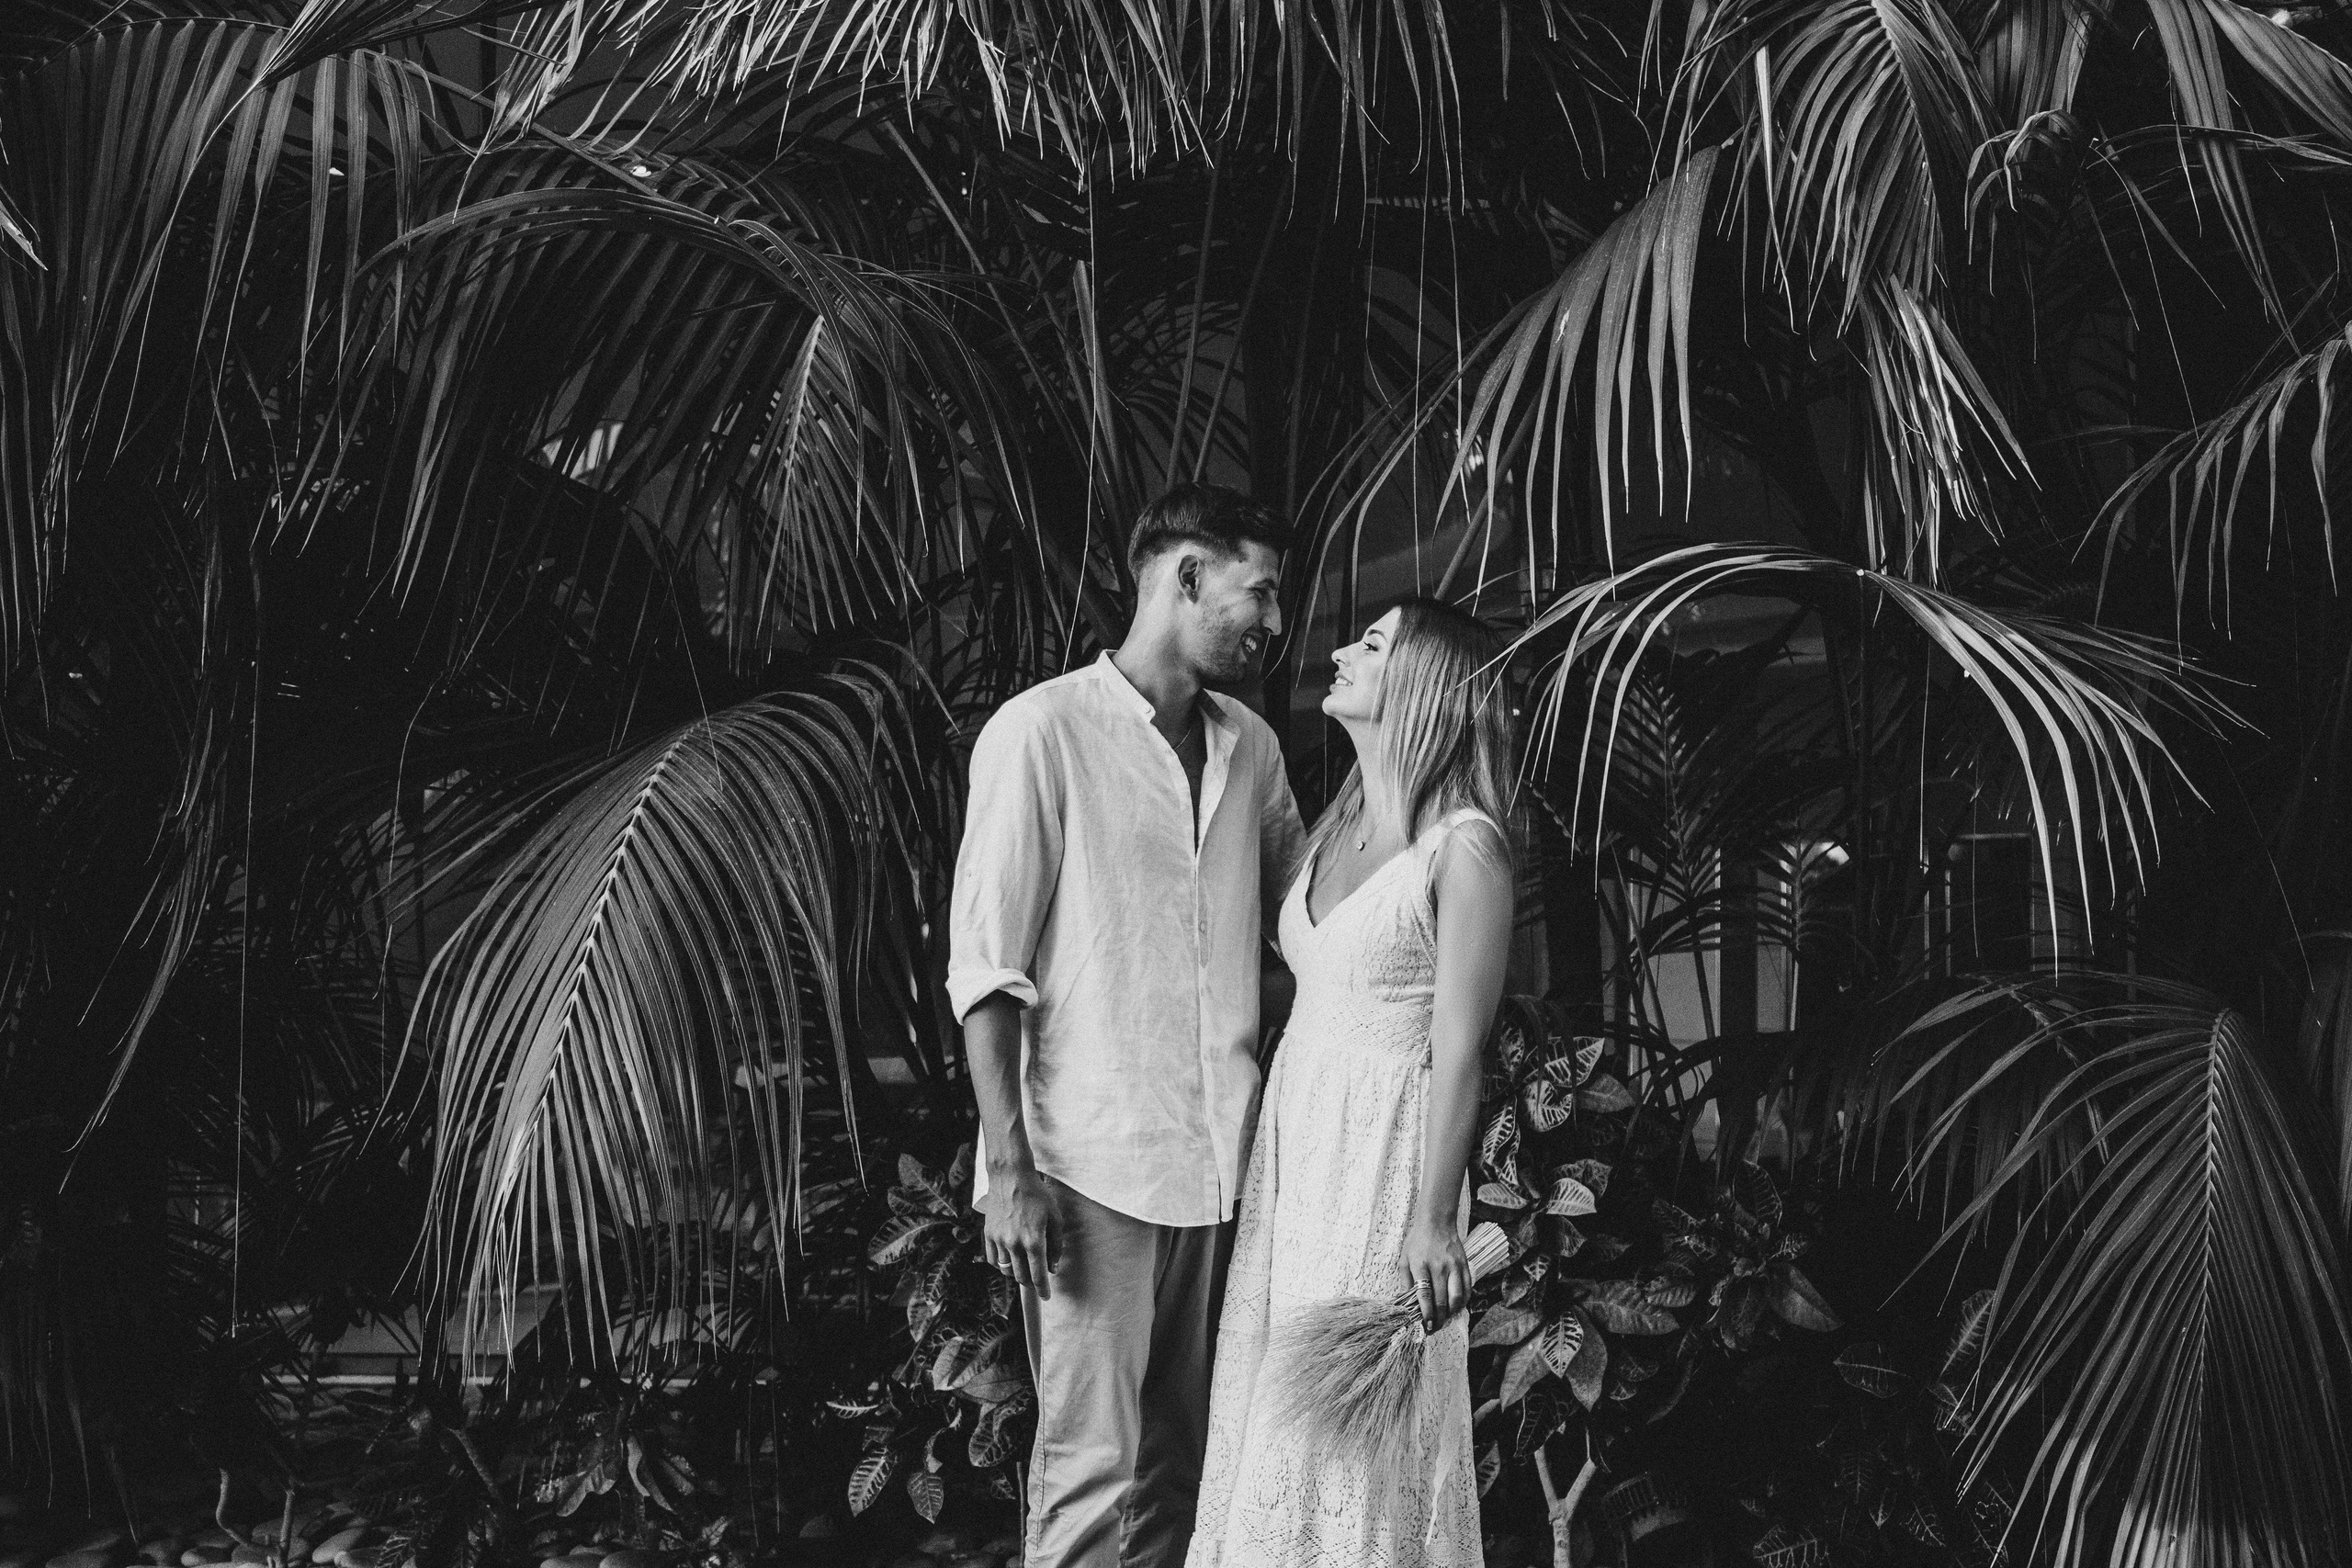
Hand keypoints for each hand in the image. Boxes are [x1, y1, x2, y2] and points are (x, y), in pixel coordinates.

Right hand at [984, 1162, 1062, 1300]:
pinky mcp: (988, 1235)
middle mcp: (1015, 1243)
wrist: (1010, 1177)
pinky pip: (993, 1260)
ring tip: (1024, 1265)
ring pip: (1007, 1271)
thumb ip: (1056, 1245)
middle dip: (1031, 1282)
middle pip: (1021, 1277)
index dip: (1043, 1289)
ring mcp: (999, 1240)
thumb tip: (1053, 1267)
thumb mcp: (1055, 1218)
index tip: (1046, 1296)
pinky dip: (1002, 1264)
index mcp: (1034, 1240)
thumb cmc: (1037, 1195)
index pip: (1038, 1275)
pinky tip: (1010, 1257)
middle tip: (1037, 1278)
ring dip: (1017, 1273)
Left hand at [1400, 1218, 1468, 1330]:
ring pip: (1457, 1297)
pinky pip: (1467, 1289)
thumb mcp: (1404, 1259)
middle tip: (1434, 1329)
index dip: (1426, 1315)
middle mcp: (1439, 1267)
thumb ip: (1405, 1282)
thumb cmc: (1418, 1241)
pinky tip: (1456, 1308)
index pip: (1425, 1296)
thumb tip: (1405, 1304)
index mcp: (1421, 1266)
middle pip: (1442, 1301)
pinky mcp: (1465, 1265)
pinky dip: (1463, 1302)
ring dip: (1451, 1313)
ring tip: (1444, 1320)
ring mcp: (1454, 1266)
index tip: (1425, 1326)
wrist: (1437, 1222)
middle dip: (1438, 1319)